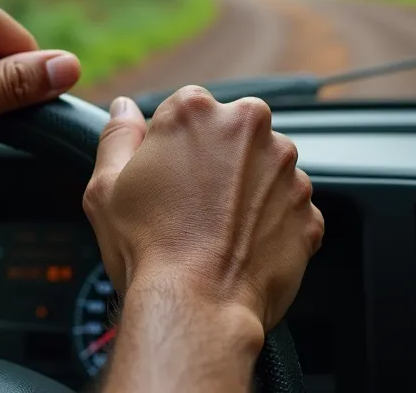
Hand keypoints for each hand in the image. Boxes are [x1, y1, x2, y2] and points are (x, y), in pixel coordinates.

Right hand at [84, 86, 323, 331]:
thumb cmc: (148, 249)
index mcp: (197, 112)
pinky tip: (242, 250)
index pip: (190, 111)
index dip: (176, 148)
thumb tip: (124, 109)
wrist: (198, 308)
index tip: (170, 177)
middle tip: (192, 207)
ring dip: (248, 194)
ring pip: (265, 172)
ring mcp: (286, 170)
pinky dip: (271, 227)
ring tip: (217, 234)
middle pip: (234, 135)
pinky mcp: (309, 210)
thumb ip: (118, 136)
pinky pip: (289, 211)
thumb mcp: (106, 188)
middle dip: (218, 163)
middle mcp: (249, 129)